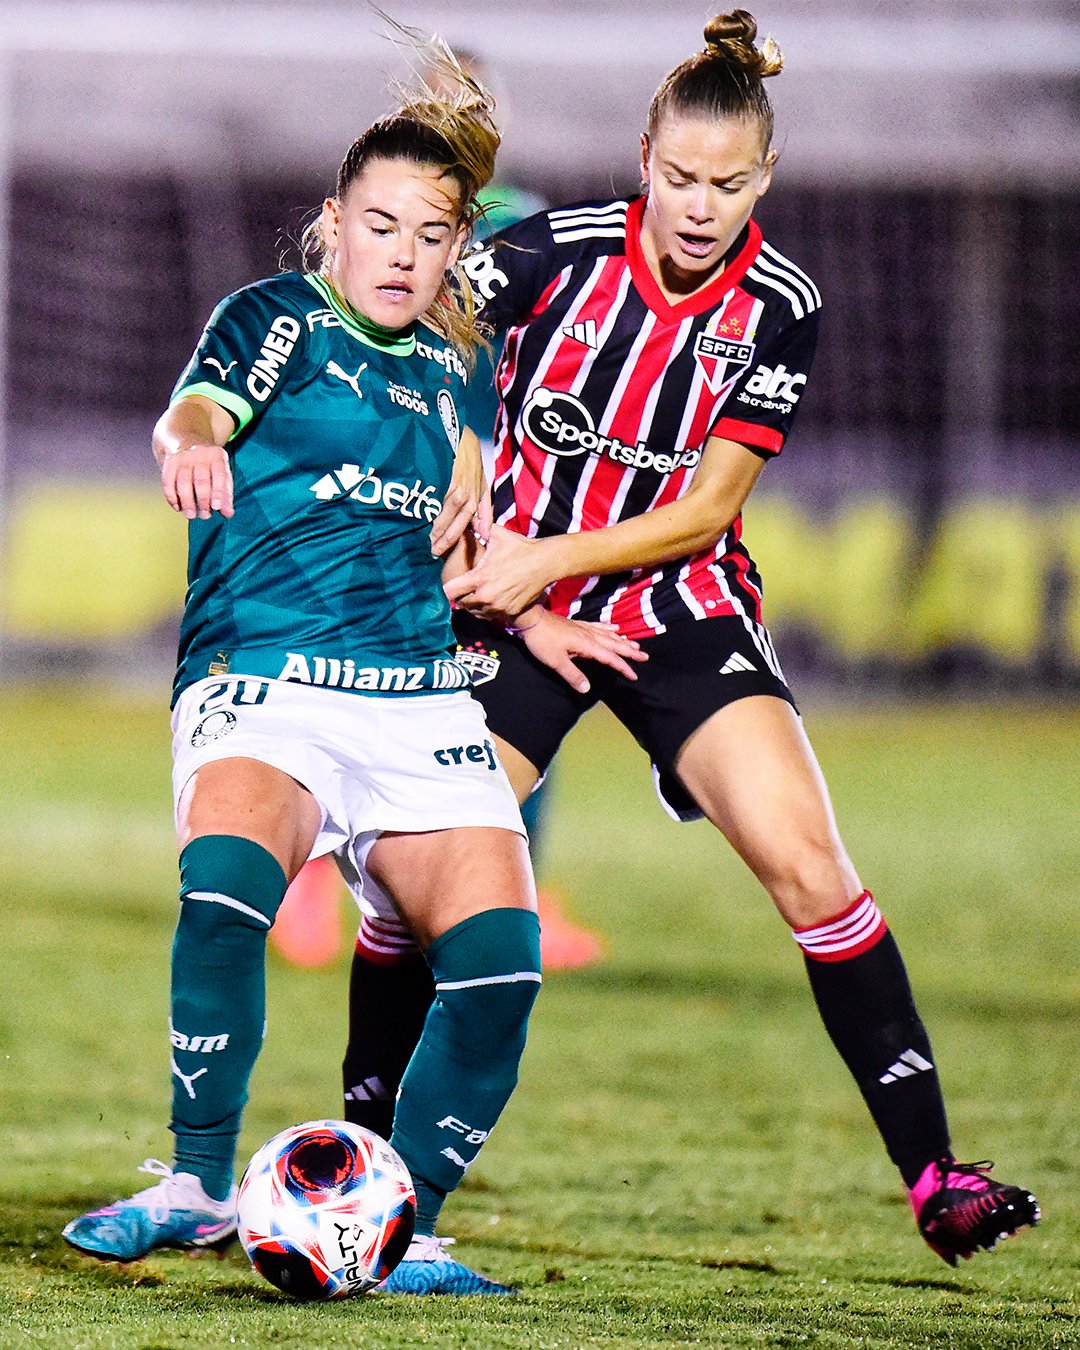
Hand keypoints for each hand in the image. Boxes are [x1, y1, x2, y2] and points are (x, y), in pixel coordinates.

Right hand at [162, 443, 233, 518]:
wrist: (185, 440)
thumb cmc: (209, 464)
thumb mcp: (222, 473)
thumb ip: (226, 494)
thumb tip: (228, 514)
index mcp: (217, 455)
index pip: (219, 475)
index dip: (218, 492)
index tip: (216, 507)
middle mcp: (200, 453)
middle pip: (201, 480)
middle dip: (203, 500)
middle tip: (204, 516)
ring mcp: (183, 457)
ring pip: (183, 482)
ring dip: (187, 501)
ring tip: (190, 515)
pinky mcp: (169, 462)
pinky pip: (168, 481)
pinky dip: (172, 496)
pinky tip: (177, 507)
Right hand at [430, 428, 483, 556]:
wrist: (459, 434)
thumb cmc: (469, 459)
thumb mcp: (482, 483)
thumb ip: (484, 509)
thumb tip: (484, 533)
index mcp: (475, 497)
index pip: (463, 525)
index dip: (451, 540)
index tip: (439, 551)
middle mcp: (466, 494)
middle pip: (451, 524)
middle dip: (440, 539)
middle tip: (429, 551)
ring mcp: (453, 486)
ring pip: (441, 514)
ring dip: (432, 529)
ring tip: (421, 540)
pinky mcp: (442, 477)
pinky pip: (432, 499)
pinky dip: (425, 510)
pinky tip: (416, 519)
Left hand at [445, 523, 557, 618]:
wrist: (546, 563)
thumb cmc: (520, 548)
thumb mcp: (497, 534)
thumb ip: (478, 527)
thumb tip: (466, 517)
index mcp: (480, 578)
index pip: (450, 591)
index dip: (446, 587)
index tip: (449, 583)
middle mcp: (487, 596)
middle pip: (461, 604)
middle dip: (461, 596)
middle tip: (465, 587)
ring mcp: (499, 607)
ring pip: (475, 612)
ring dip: (473, 604)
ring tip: (477, 592)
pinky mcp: (509, 613)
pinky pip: (490, 616)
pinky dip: (487, 609)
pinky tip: (490, 598)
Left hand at [517, 610, 646, 693]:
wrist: (530, 619)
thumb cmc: (542, 641)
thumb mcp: (555, 661)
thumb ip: (573, 675)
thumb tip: (587, 689)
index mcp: (586, 645)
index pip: (609, 658)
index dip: (623, 667)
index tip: (634, 675)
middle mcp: (589, 635)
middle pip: (614, 644)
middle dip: (630, 651)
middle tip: (644, 656)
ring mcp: (583, 628)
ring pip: (608, 635)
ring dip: (622, 640)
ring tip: (635, 644)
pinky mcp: (577, 624)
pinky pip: (598, 626)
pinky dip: (608, 628)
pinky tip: (615, 627)